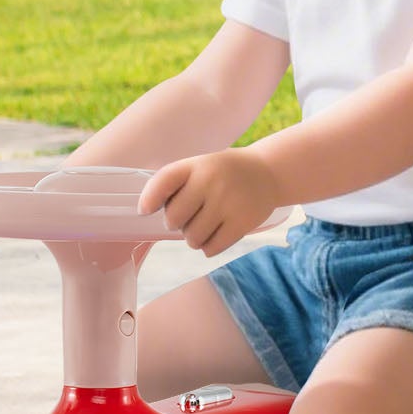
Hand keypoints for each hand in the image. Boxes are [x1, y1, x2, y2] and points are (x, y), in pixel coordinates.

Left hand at [137, 148, 281, 256]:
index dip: (149, 199)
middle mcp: (212, 181)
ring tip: (204, 226)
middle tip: (187, 218)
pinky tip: (215, 235)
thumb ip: (176, 184)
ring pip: (192, 238)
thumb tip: (146, 212)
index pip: (164, 181)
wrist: (267, 173)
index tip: (145, 211)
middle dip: (176, 224)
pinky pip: (212, 248)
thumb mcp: (201, 166)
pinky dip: (208, 247)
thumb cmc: (223, 174)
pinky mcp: (243, 222)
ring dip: (193, 238)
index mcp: (197, 165)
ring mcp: (228, 202)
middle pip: (174, 219)